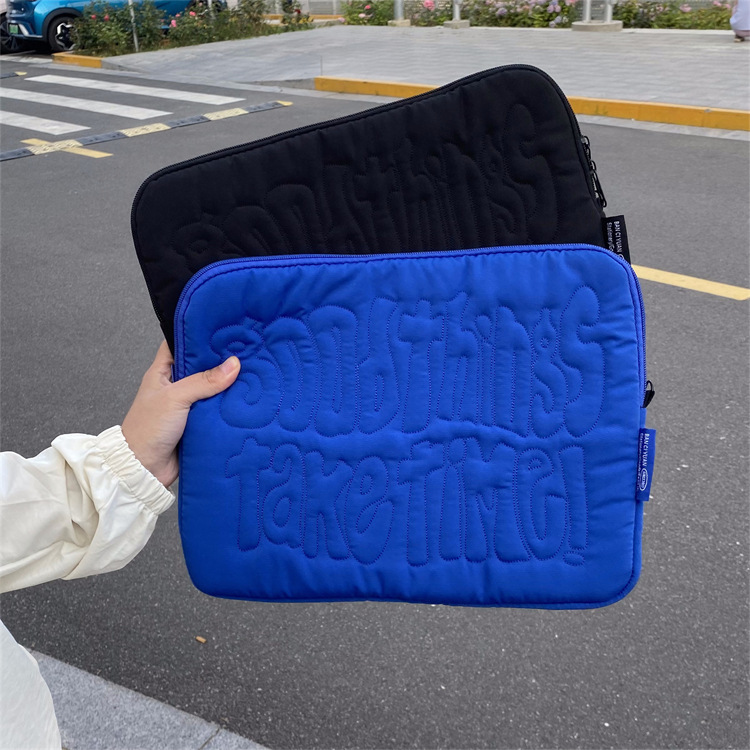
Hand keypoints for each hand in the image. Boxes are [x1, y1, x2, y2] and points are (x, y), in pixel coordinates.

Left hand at [121, 342, 239, 486]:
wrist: (144, 469)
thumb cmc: (148, 429)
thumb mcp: (175, 398)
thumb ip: (204, 381)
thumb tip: (233, 365)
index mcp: (162, 373)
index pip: (180, 344)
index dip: (198, 335)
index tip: (222, 328)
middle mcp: (176, 387)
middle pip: (202, 367)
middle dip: (222, 361)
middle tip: (246, 349)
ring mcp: (188, 406)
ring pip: (213, 390)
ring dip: (229, 386)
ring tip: (254, 372)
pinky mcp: (199, 424)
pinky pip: (218, 411)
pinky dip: (230, 407)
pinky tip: (248, 400)